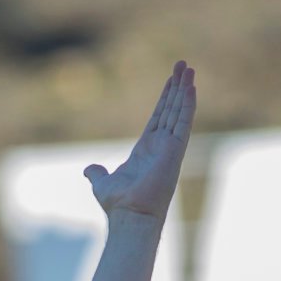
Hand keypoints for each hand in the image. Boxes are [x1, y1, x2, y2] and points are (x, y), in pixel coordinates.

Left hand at [84, 61, 195, 222]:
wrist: (129, 215)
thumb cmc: (118, 204)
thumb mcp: (102, 183)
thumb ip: (97, 173)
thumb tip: (89, 169)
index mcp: (146, 150)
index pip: (158, 118)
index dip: (164, 99)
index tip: (171, 81)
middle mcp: (161, 146)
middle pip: (171, 110)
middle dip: (177, 87)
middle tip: (183, 65)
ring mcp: (171, 147)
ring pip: (179, 112)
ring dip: (185, 89)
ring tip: (188, 68)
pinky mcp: (176, 150)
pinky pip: (184, 121)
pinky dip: (187, 104)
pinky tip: (191, 87)